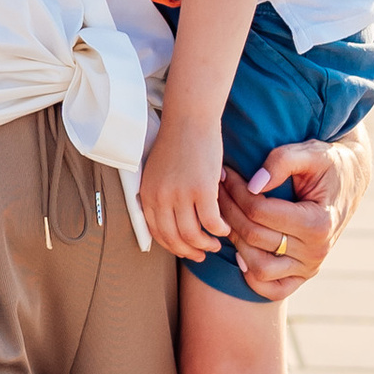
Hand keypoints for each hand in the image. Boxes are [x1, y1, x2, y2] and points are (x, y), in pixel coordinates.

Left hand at [139, 105, 229, 263]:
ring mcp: (180, 195)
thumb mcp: (158, 172)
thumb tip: (171, 220)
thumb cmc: (178, 142)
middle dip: (188, 251)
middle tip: (201, 254)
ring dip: (205, 244)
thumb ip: (161, 195)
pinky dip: (219, 229)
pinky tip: (225, 228)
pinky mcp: (202, 190)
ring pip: (193, 234)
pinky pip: (211, 222)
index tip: (183, 250)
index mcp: (148, 194)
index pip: (156, 232)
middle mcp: (161, 198)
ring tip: (214, 244)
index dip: (172, 246)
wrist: (190, 119)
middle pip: (174, 238)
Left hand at [215, 128, 369, 304]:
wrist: (349, 181)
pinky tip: (242, 250)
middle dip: (228, 210)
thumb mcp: (310, 151)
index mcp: (318, 222)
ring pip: (258, 267)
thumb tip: (254, 185)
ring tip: (226, 217)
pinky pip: (273, 289)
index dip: (236, 191)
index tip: (226, 174)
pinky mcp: (304, 275)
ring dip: (235, 242)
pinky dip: (252, 276)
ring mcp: (310, 267)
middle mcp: (316, 250)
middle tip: (218, 191)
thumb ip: (282, 161)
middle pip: (253, 237)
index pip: (259, 211)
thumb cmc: (326, 164)